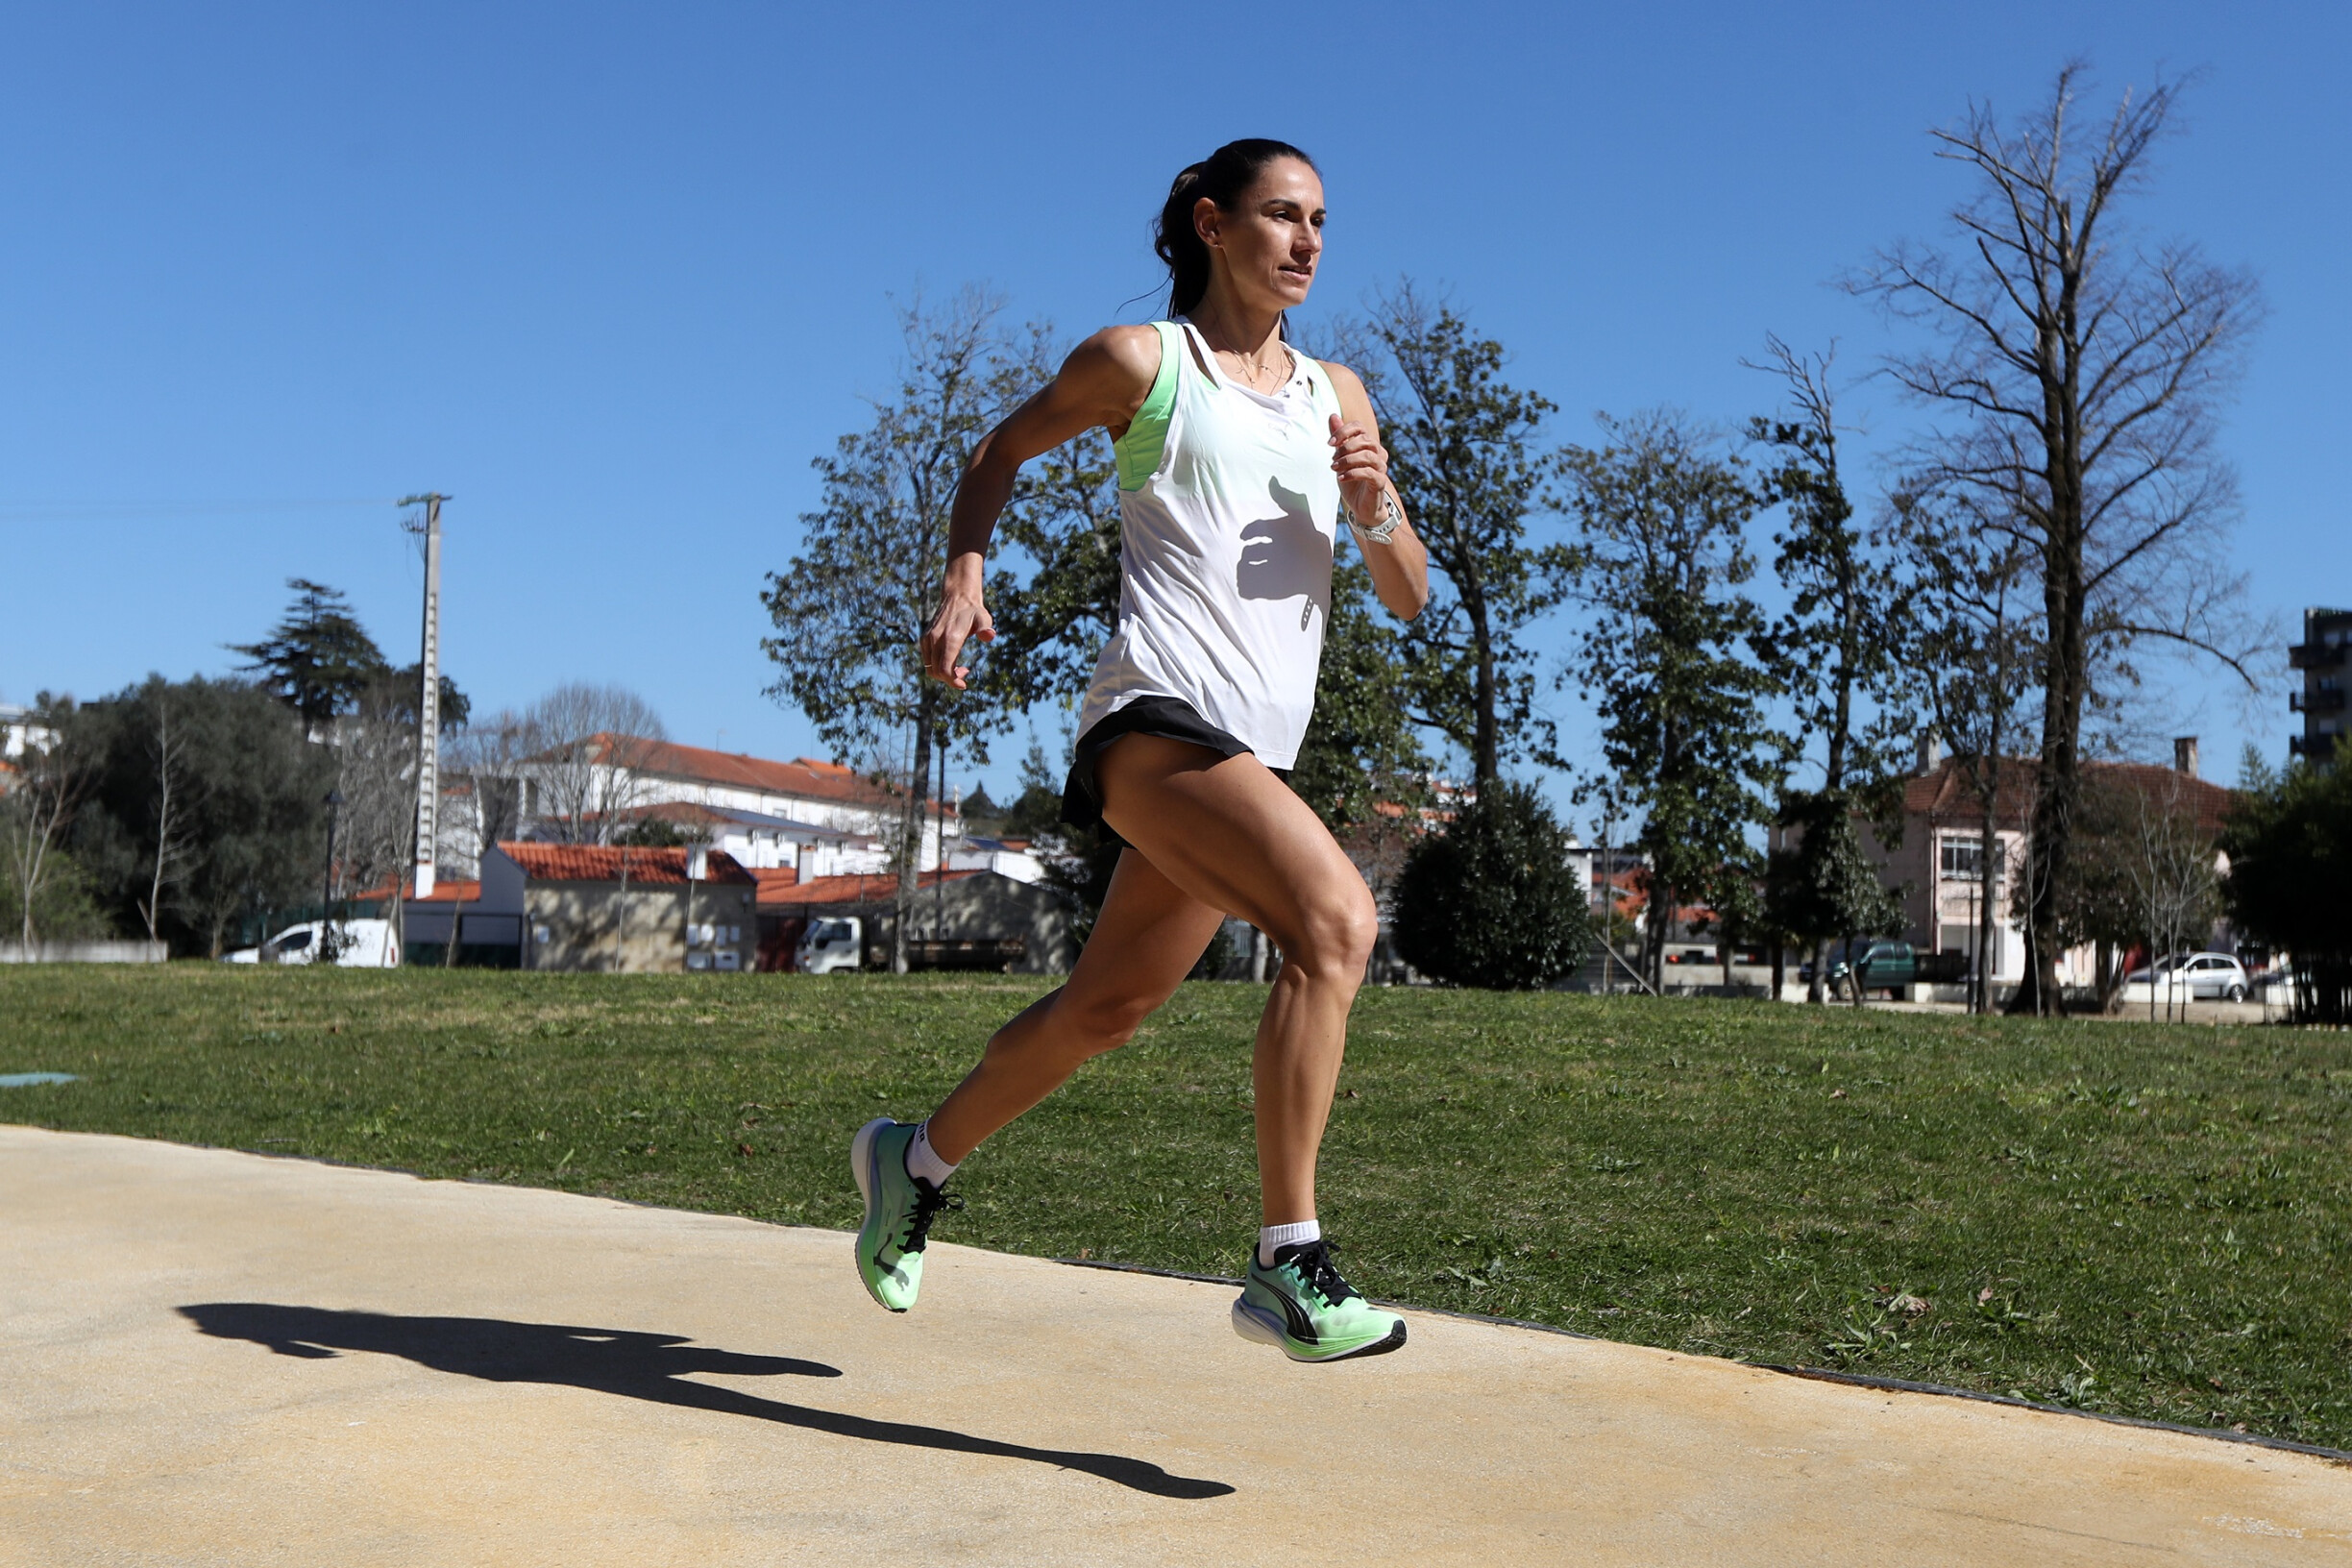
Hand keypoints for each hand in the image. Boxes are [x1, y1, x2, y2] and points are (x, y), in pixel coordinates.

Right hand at [921, 575, 994, 689]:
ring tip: (960, 668)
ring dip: (943, 674)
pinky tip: (951, 661)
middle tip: (965, 672)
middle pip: (937, 672)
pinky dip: (937, 666)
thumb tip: (989, 635)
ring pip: (930, 668)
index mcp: (949, 638)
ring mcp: (927, 639)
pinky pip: (927, 661)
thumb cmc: (973, 611)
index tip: (964, 685)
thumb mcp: (984, 618)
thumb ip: (986, 628)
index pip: (945, 669)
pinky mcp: (924, 639)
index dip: (953, 681)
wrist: (957, 597)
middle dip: (950, 679)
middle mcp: (935, 639)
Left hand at [1328, 412, 1391, 523]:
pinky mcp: (1380, 482)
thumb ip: (1339, 439)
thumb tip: (1332, 416)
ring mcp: (1381, 467)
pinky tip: (1341, 478)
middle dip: (1345, 447)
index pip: (1359, 427)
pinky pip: (1369, 473)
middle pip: (1365, 439)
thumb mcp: (1341, 458)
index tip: (1329, 443)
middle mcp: (1379, 453)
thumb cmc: (1353, 480)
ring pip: (1367, 455)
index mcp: (1370, 444)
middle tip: (1332, 459)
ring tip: (1334, 468)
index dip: (1343, 431)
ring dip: (1347, 460)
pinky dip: (1352, 473)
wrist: (1362, 506)